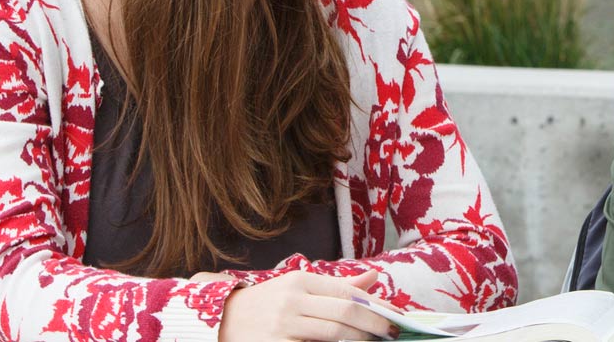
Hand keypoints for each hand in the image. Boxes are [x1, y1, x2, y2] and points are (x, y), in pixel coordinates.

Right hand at [211, 269, 398, 341]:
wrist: (219, 323)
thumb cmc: (265, 306)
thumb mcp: (297, 288)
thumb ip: (337, 286)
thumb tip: (374, 278)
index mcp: (300, 280)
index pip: (348, 291)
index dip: (376, 305)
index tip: (395, 317)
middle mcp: (292, 300)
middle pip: (346, 311)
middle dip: (375, 325)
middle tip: (392, 334)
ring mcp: (282, 325)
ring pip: (334, 333)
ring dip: (360, 340)